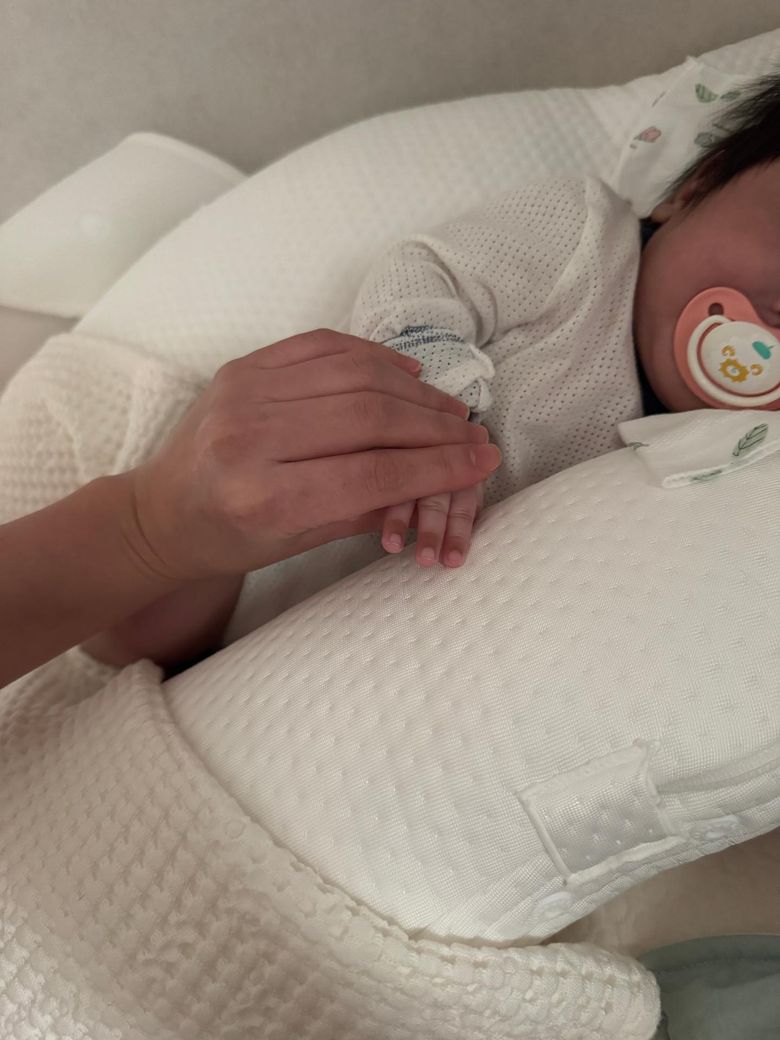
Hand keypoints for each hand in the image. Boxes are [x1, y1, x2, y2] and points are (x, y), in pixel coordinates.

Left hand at [130, 330, 500, 579]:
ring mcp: (243, 394)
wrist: (161, 510)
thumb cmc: (230, 539)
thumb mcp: (298, 544)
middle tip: (475, 434)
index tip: (481, 461)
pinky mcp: (242, 367)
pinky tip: (408, 375)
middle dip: (436, 427)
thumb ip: (367, 508)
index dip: (437, 467)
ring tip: (450, 409)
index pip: (371, 475)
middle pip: (368, 418)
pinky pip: (323, 347)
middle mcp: (250, 439)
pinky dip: (374, 357)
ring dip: (414, 391)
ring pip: (353, 376)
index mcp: (263, 499)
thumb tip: (443, 472)